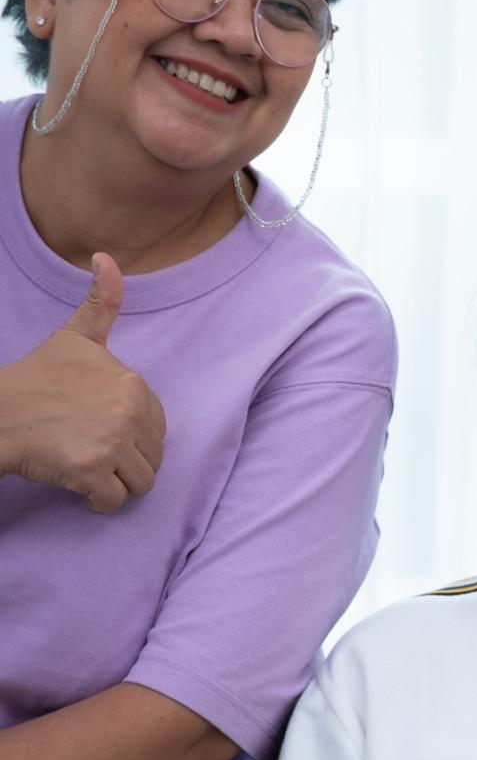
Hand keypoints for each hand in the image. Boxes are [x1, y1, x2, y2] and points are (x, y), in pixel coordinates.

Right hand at [0, 253, 165, 511]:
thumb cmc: (35, 380)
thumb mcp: (74, 338)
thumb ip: (101, 303)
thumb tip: (107, 257)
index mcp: (134, 384)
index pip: (157, 429)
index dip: (130, 435)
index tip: (96, 426)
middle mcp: (129, 412)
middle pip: (153, 457)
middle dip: (125, 460)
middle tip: (88, 448)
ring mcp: (112, 442)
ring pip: (140, 482)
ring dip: (115, 483)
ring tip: (86, 465)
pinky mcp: (93, 471)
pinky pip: (116, 501)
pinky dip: (99, 501)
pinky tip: (79, 485)